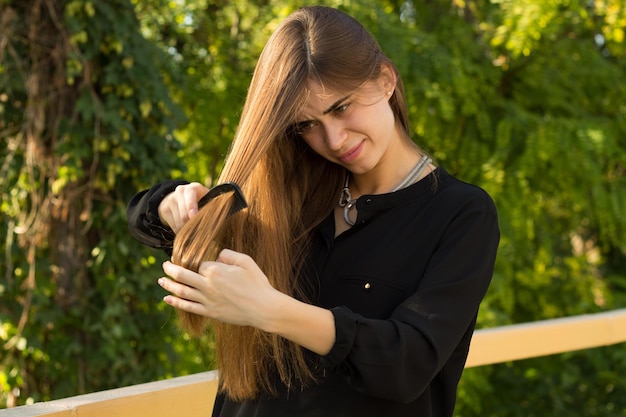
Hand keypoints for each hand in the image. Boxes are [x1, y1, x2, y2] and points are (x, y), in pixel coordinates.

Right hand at [158, 182, 208, 232]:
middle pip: (184, 214)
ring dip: (186, 230)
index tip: (193, 216)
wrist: (181, 197)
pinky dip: (180, 231)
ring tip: (194, 230)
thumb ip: (211, 207)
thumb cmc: (201, 200)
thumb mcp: (207, 199)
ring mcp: (171, 200)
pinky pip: (173, 226)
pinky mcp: (164, 209)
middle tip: (200, 232)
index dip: (191, 207)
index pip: (190, 196)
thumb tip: (214, 222)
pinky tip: (185, 229)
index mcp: (193, 188)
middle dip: (192, 225)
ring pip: (179, 222)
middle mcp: (180, 191)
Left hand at [158, 249, 278, 327]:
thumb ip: (229, 255)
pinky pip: (188, 307)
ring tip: (160, 281)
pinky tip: (167, 298)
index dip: (200, 262)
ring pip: (181, 291)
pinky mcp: (210, 312)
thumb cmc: (257, 283)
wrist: (263, 308)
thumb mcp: (246, 261)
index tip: (200, 262)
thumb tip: (217, 256)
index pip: (200, 264)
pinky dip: (175, 302)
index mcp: (216, 271)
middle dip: (170, 269)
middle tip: (164, 265)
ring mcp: (207, 300)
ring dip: (168, 285)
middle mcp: (208, 285)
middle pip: (182, 275)